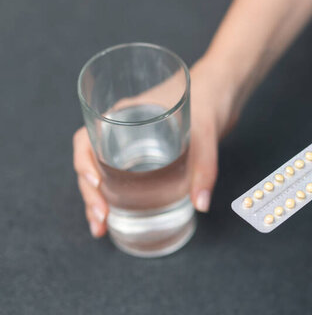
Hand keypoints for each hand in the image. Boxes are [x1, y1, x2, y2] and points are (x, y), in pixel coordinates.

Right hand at [73, 57, 239, 236]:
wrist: (224, 88)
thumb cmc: (209, 96)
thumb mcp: (206, 132)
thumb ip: (204, 167)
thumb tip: (200, 203)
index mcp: (124, 115)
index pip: (87, 139)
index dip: (84, 163)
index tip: (96, 184)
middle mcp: (124, 129)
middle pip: (92, 162)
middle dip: (90, 193)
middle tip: (100, 220)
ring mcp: (136, 142)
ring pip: (106, 172)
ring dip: (99, 198)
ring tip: (102, 226)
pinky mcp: (152, 153)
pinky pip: (125, 175)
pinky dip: (119, 194)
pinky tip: (122, 214)